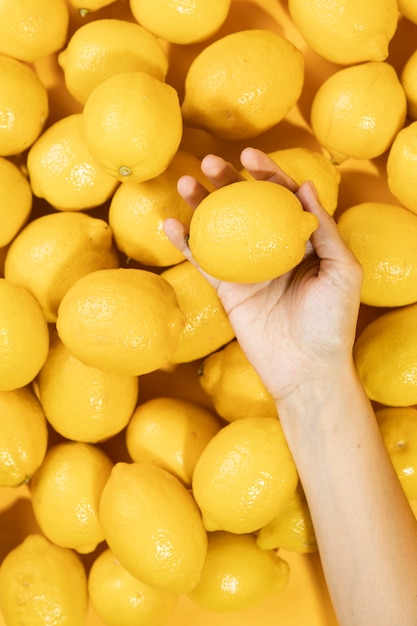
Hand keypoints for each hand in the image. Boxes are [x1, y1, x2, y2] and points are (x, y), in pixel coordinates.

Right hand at [164, 147, 362, 404]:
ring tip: (186, 183)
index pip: (282, 198)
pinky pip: (203, 262)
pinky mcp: (228, 291)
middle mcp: (272, 250)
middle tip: (209, 162)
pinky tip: (171, 224)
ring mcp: (248, 269)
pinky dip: (186, 243)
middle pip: (246, 207)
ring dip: (202, 205)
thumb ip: (324, 229)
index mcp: (302, 242)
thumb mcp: (342, 270)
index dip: (267, 173)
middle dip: (227, 180)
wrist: (306, 368)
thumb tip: (305, 186)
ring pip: (220, 229)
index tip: (249, 156)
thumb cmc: (332, 321)